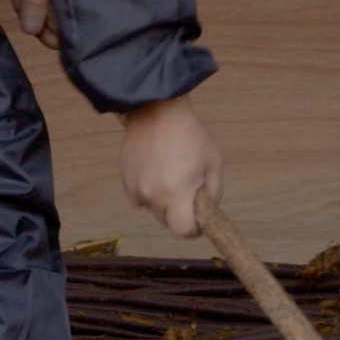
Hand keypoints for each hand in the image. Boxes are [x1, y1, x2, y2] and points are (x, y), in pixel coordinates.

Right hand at [120, 94, 222, 238]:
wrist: (156, 109)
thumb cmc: (189, 133)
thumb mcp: (214, 161)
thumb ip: (214, 192)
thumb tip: (207, 211)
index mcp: (177, 192)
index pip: (183, 230)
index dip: (194, 228)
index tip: (198, 218)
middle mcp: (153, 195)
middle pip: (167, 221)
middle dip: (179, 212)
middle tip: (186, 188)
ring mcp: (136, 188)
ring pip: (153, 208)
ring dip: (162, 200)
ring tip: (169, 173)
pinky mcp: (125, 179)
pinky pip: (139, 196)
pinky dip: (148, 189)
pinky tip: (155, 168)